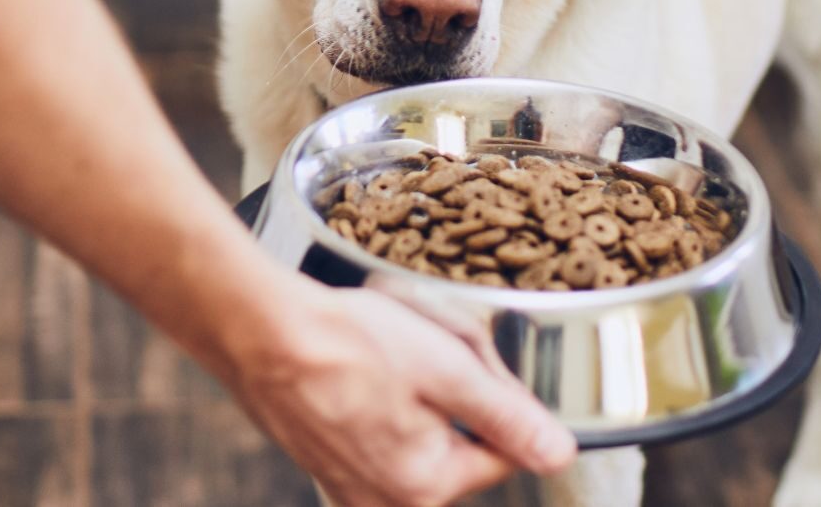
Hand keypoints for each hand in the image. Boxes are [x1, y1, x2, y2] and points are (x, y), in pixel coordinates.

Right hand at [225, 283, 576, 505]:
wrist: (260, 330)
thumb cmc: (347, 343)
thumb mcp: (448, 369)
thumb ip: (508, 417)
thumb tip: (560, 453)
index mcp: (424, 486)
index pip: (502, 449)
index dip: (496, 395)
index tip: (468, 358)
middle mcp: (385, 500)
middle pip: (459, 442)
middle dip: (453, 392)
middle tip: (423, 346)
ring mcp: (349, 485)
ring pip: (419, 433)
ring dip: (417, 391)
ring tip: (387, 353)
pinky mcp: (324, 462)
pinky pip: (377, 432)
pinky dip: (379, 397)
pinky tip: (362, 366)